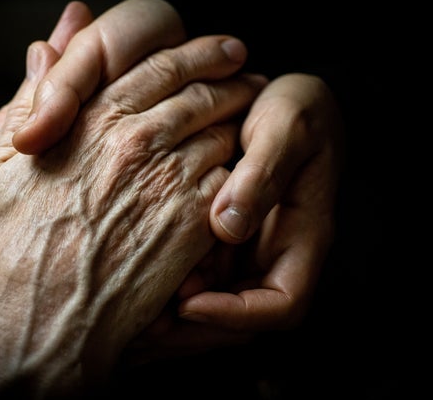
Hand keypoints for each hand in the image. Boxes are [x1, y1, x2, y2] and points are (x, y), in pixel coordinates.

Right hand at [0, 0, 263, 398]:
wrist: (34, 321)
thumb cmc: (7, 250)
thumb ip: (29, 103)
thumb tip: (44, 52)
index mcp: (93, 119)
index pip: (158, 66)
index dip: (194, 55)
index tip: (218, 52)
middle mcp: (137, 142)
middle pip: (203, 95)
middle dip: (231, 82)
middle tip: (248, 79)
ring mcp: (169, 182)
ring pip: (225, 135)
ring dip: (241, 126)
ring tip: (252, 124)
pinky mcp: (192, 226)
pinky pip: (234, 183)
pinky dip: (242, 175)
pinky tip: (242, 179)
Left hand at [124, 72, 343, 361]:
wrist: (284, 103)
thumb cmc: (296, 110)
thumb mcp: (288, 127)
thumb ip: (263, 173)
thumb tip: (229, 225)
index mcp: (303, 239)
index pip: (283, 305)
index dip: (237, 314)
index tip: (189, 302)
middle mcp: (273, 255)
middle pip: (241, 321)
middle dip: (194, 329)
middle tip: (143, 324)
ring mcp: (245, 251)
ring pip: (213, 303)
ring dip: (174, 312)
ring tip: (129, 307)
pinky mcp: (220, 240)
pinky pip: (197, 276)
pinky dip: (168, 282)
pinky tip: (131, 272)